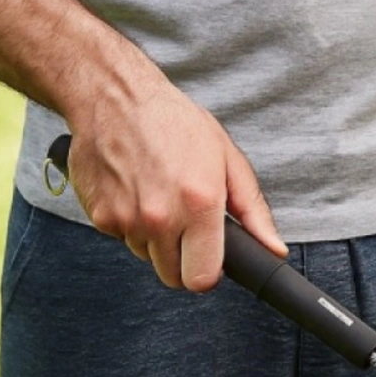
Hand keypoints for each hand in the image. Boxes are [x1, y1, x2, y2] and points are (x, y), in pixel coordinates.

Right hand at [66, 67, 285, 289]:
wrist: (115, 96)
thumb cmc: (174, 123)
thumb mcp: (227, 159)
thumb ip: (254, 211)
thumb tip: (274, 249)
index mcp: (199, 204)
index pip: (202, 280)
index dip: (207, 273)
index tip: (208, 258)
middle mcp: (161, 217)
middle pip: (173, 277)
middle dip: (182, 260)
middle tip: (184, 226)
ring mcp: (127, 219)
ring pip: (147, 257)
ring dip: (154, 239)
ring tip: (157, 197)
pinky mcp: (100, 216)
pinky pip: (122, 238)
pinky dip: (129, 223)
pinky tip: (134, 191)